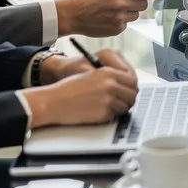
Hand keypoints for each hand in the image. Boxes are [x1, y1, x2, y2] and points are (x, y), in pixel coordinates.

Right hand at [22, 48, 136, 126]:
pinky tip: (99, 113)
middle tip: (124, 102)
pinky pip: (115, 115)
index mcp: (108, 72)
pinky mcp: (104, 112)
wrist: (54, 101)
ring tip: (109, 108)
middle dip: (129, 98)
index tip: (129, 91)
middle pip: (133, 93)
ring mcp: (108, 99)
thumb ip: (110, 77)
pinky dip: (110, 116)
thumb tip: (128, 85)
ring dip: (120, 108)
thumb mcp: (91, 75)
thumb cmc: (70, 89)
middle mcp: (110, 84)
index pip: (132, 79)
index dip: (132, 87)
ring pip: (126, 106)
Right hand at [56, 0, 160, 36]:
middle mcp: (120, 4)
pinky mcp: (116, 29)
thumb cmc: (85, 0)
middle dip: (140, 3)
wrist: (71, 15)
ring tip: (116, 10)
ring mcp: (119, 18)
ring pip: (135, 15)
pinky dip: (121, 22)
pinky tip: (109, 18)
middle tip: (132, 2)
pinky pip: (126, 25)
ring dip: (130, 12)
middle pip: (143, 5)